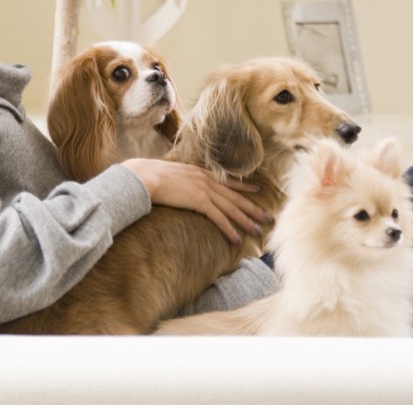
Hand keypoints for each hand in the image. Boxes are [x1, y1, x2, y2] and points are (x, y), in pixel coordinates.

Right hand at [121, 158, 270, 244]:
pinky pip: (219, 218)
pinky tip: (237, 239)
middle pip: (236, 196)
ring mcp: (204, 190)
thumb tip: (180, 186)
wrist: (144, 176)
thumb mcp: (171, 173)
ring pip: (232, 208)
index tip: (256, 190)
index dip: (244, 186)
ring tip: (259, 231)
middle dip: (253, 208)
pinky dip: (229, 229)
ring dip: (246, 221)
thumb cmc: (151, 176)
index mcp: (201, 173)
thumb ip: (181, 179)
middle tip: (268, 217)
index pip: (228, 181)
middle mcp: (207, 180)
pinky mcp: (199, 201)